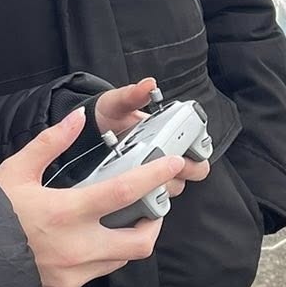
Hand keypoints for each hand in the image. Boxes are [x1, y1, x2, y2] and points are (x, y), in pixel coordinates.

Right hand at [0, 109, 187, 286]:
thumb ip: (49, 143)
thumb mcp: (16, 171)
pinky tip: (74, 249)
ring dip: (123, 242)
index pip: (124, 193)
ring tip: (111, 225)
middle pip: (139, 241)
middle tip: (149, 210)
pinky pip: (91, 277)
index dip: (152, 177)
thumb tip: (76, 119)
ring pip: (118, 260)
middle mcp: (77, 248)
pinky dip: (91, 261)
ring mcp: (73, 275)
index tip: (171, 165)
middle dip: (153, 224)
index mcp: (66, 212)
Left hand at [91, 77, 210, 202]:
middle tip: (168, 161)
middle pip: (195, 171)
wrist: (85, 134)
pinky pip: (154, 202)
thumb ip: (133, 95)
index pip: (200, 145)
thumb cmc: (108, 116)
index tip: (187, 146)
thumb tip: (149, 85)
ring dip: (164, 182)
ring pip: (175, 187)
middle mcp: (168, 155)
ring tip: (144, 173)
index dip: (199, 149)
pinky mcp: (141, 192)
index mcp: (171, 132)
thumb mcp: (118, 103)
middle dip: (187, 169)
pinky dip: (147, 197)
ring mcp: (156, 175)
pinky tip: (133, 188)